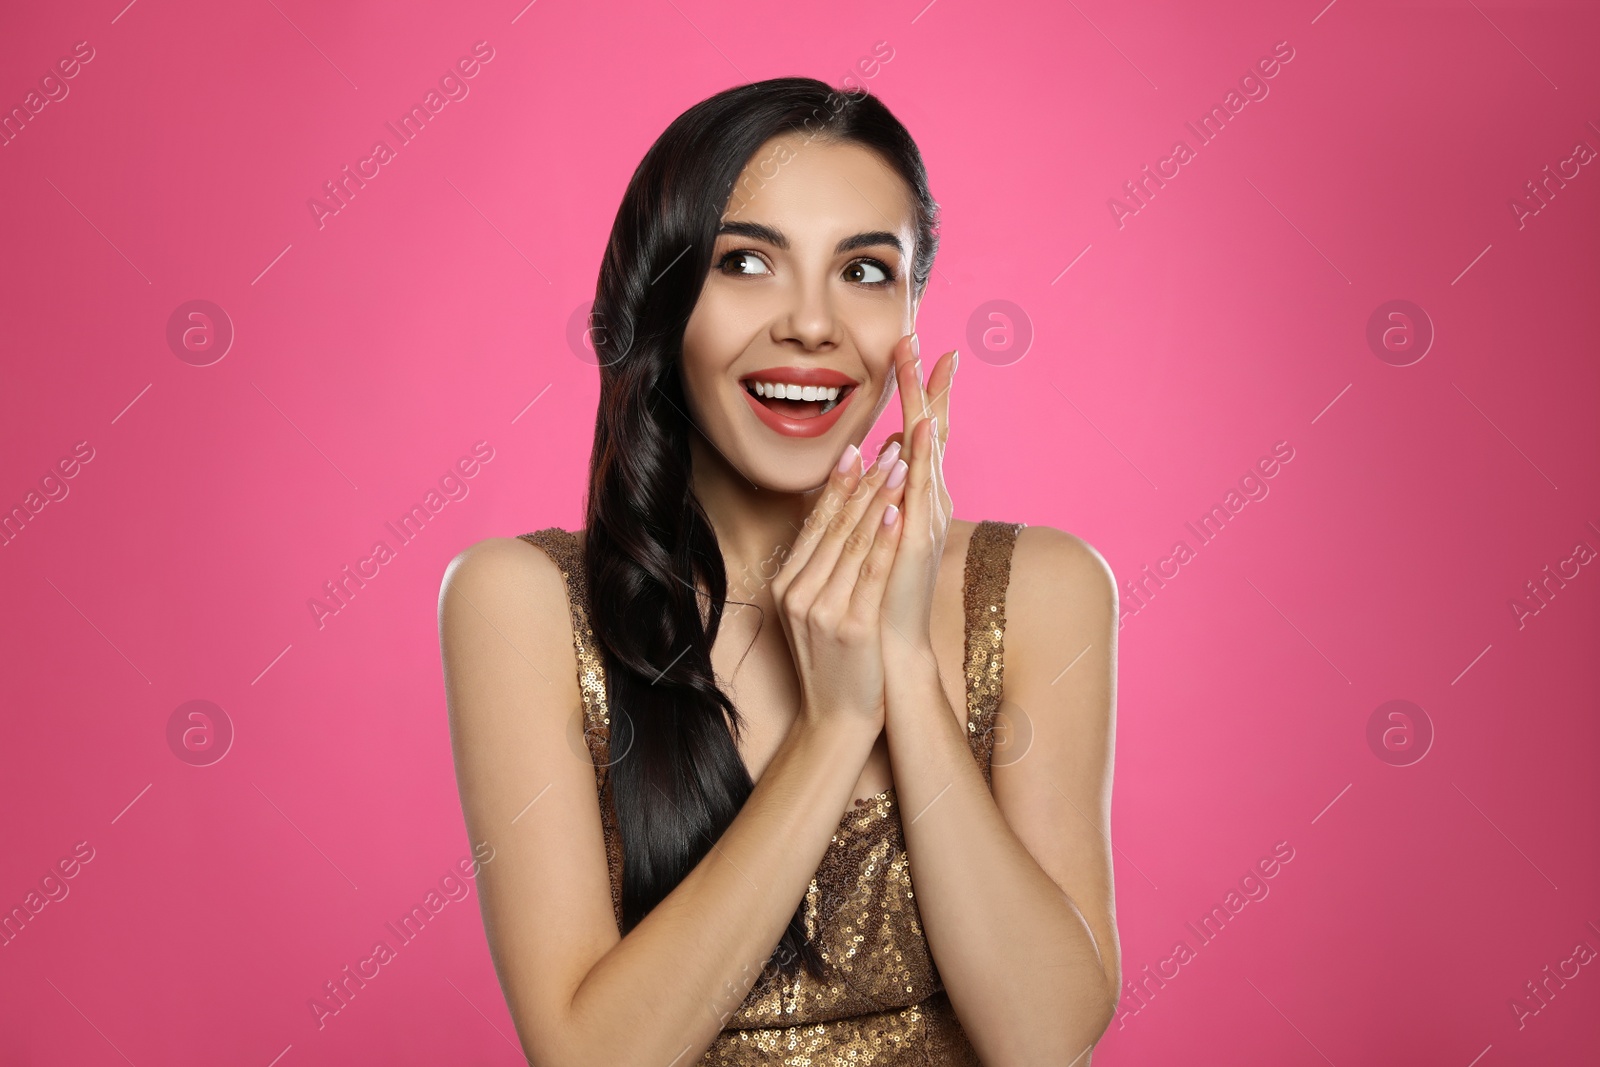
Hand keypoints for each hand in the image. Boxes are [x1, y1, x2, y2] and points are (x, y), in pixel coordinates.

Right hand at [769, 439, 910, 734]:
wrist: (835, 720)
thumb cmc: (833, 664)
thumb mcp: (813, 612)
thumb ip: (819, 571)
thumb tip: (835, 525)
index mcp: (788, 585)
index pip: (816, 523)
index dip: (838, 484)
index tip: (856, 449)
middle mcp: (799, 592)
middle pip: (835, 525)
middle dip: (863, 482)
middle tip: (885, 446)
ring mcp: (823, 609)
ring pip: (854, 542)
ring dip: (877, 498)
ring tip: (897, 465)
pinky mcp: (851, 626)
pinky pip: (871, 573)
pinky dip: (884, 540)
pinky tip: (897, 512)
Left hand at [876, 333, 955, 660]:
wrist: (889, 648)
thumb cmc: (880, 596)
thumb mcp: (875, 537)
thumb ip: (877, 499)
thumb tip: (874, 462)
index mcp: (917, 499)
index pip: (920, 432)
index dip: (920, 389)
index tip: (914, 346)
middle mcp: (928, 502)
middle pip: (929, 428)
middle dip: (926, 382)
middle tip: (919, 336)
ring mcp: (926, 518)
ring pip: (929, 448)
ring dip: (927, 402)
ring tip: (929, 360)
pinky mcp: (917, 539)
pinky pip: (920, 489)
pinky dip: (922, 456)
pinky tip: (920, 425)